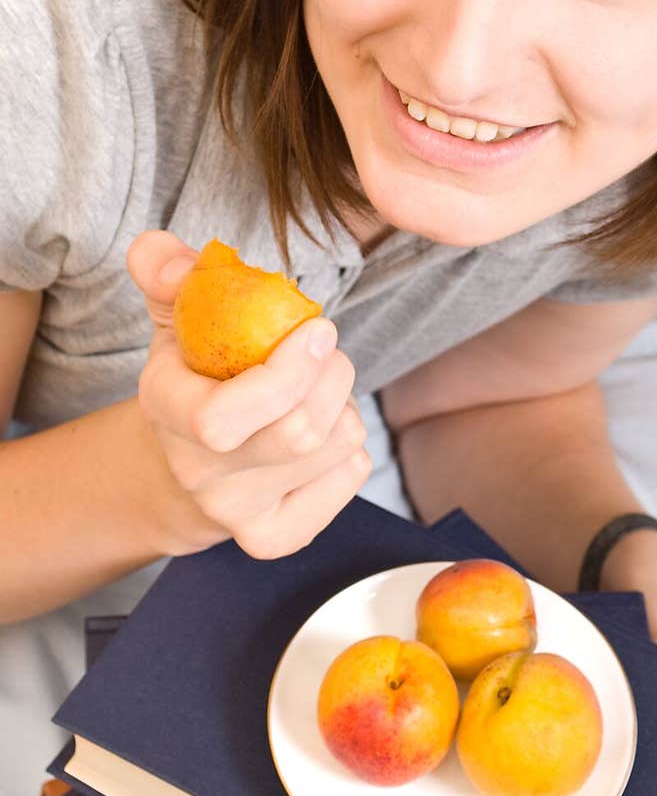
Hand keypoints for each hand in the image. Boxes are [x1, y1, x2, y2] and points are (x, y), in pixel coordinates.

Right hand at [127, 229, 371, 558]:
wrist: (184, 460)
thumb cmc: (193, 373)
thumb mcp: (175, 315)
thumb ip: (167, 271)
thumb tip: (166, 258)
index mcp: (169, 413)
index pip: (223, 420)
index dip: (287, 374)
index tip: (317, 328)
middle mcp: (201, 474)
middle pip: (300, 434)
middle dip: (334, 374)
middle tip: (326, 348)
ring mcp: (239, 514)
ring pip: (336, 448)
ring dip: (344, 404)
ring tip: (317, 390)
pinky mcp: (278, 537)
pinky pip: (351, 478)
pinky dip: (352, 446)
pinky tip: (322, 432)